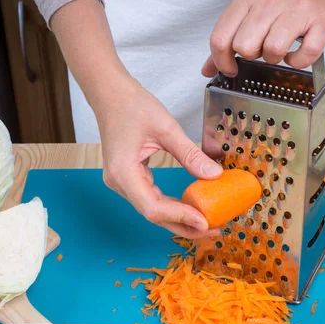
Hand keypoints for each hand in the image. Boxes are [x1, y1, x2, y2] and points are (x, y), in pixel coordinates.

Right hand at [97, 80, 223, 238]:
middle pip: (153, 215)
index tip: (204, 221)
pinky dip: (171, 205)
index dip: (180, 218)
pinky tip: (190, 207)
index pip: (153, 208)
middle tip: (213, 229)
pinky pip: (151, 198)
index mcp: (124, 172)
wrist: (110, 94)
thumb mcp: (166, 128)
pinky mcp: (129, 178)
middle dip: (184, 225)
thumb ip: (190, 154)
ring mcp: (122, 182)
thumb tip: (214, 175)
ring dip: (179, 218)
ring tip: (206, 222)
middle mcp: (119, 183)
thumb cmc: (132, 106)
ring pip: (153, 209)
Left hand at [201, 0, 324, 76]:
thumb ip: (227, 38)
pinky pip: (306, 54)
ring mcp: (296, 10)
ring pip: (272, 50)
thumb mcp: (251, 9)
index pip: (220, 37)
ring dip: (275, 58)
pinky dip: (299, 61)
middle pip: (244, 46)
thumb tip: (208, 68)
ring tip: (281, 49)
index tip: (229, 68)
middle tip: (262, 50)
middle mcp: (270, 0)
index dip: (221, 61)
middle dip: (252, 56)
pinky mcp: (320, 21)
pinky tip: (297, 54)